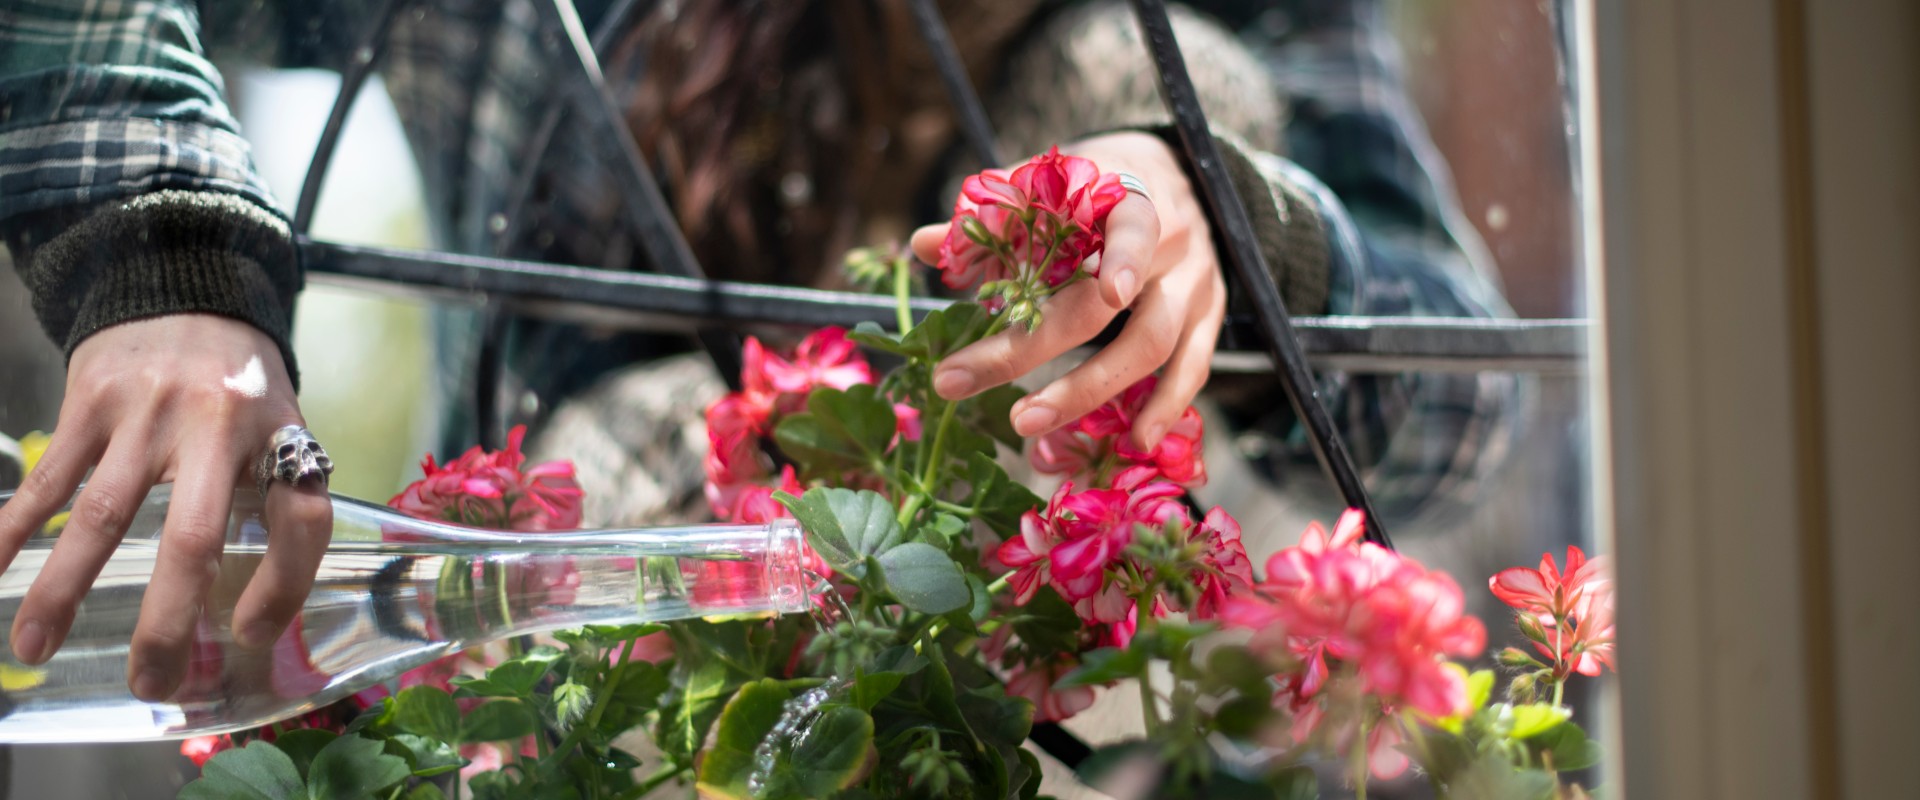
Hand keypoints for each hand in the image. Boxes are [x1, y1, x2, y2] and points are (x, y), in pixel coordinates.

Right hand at [0, 314, 330, 700]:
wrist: (184, 283)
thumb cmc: (236, 380)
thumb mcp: (280, 424)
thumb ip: (273, 492)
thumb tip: (251, 606)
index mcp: (280, 434)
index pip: (301, 521)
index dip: (284, 587)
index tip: (248, 636)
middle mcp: (218, 425)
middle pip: (195, 537)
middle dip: (166, 621)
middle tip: (148, 682)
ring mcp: (150, 411)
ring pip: (103, 516)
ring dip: (63, 589)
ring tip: (33, 647)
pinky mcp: (91, 398)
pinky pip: (50, 478)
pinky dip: (14, 529)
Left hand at [910, 131, 1224, 450]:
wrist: (1179, 177)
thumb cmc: (1099, 184)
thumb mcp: (1053, 181)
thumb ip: (993, 215)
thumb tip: (924, 244)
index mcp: (1130, 197)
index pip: (1131, 229)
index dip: (1125, 258)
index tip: (1111, 296)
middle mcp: (1171, 243)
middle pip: (1104, 306)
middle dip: (1033, 349)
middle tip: (965, 381)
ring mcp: (1196, 283)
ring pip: (1152, 345)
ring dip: (1088, 391)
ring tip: (1028, 423)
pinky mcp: (1211, 317)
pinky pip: (1193, 368)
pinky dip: (1166, 406)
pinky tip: (1136, 442)